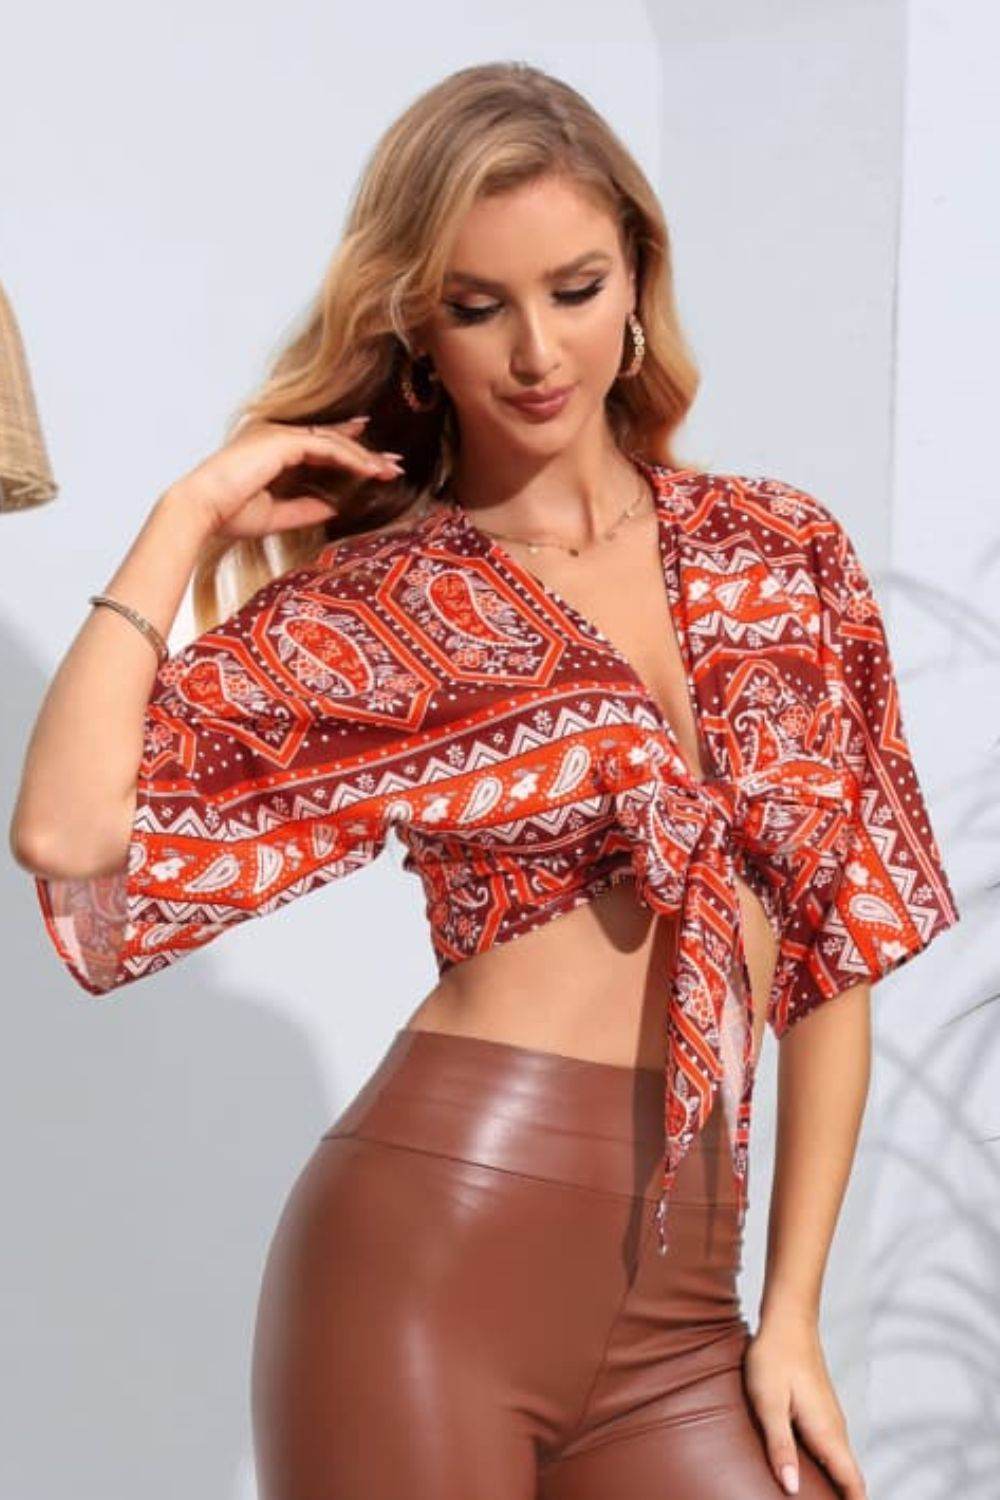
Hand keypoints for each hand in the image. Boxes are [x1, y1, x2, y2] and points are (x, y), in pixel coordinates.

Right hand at [165, 414, 404, 542]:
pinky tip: (371, 471)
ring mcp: (278, 434)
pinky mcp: (282, 440)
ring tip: (389, 470)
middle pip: (331, 438)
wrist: (201, 512)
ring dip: (364, 455)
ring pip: (333, 441)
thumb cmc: (228, 515)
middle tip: (393, 464)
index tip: (374, 459)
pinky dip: (351, 458)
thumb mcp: (277, 514)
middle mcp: (275, 435)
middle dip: (364, 451)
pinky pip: (327, 446)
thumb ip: (306, 507)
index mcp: (271, 449)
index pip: (317, 443)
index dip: (348, 448)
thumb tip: (336, 507)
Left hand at [742, 1308, 866, 1498]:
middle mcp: (835, 1428)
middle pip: (851, 1478)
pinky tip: (816, 1476)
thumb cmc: (774, 1358)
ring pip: (843, 1463)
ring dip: (841, 1487)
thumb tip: (790, 1488)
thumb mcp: (769, 1403)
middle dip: (848, 1499)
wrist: (787, 1320)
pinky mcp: (822, 1410)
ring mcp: (831, 1418)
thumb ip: (780, 1445)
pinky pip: (833, 1450)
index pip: (852, 1482)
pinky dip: (833, 1469)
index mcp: (826, 1432)